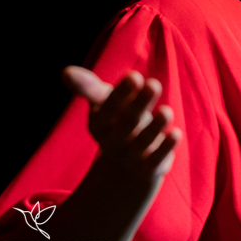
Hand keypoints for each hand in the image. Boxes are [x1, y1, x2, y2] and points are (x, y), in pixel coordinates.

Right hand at [62, 66, 179, 180]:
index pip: (108, 107)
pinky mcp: (150, 168)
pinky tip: (176, 133)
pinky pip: (157, 159)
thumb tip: (65, 72)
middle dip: (140, 103)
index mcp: (99, 123)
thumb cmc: (117, 119)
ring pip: (144, 141)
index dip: (121, 93)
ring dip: (156, 126)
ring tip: (167, 111)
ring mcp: (131, 157)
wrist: (128, 162)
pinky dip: (166, 147)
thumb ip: (89, 88)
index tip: (134, 75)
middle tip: (153, 84)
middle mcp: (112, 141)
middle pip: (128, 121)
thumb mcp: (103, 103)